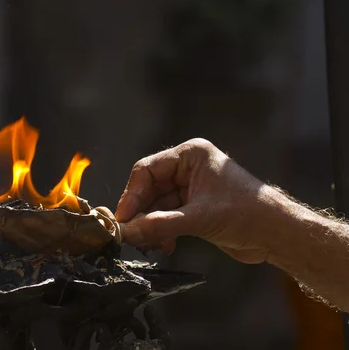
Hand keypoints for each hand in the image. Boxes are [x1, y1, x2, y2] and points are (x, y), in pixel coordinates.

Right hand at [116, 138, 278, 263]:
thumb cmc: (247, 214)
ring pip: (156, 205)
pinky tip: (164, 245)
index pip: (147, 170)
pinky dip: (161, 231)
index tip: (122, 218)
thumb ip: (161, 224)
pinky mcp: (193, 208)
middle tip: (130, 235)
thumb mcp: (200, 218)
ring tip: (149, 244)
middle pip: (149, 189)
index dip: (131, 194)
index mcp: (190, 155)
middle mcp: (187, 168)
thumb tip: (128, 231)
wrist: (277, 234)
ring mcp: (190, 188)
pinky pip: (166, 217)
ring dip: (150, 226)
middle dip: (141, 213)